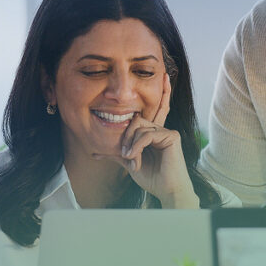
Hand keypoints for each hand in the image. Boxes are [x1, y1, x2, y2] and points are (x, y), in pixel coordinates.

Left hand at [92, 73, 198, 208]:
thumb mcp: (128, 162)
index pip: (155, 108)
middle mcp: (161, 128)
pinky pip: (147, 134)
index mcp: (153, 132)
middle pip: (137, 119)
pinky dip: (137, 145)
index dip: (163, 91)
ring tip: (129, 158)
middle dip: (126, 135)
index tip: (164, 76)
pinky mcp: (171, 136)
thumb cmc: (150, 177)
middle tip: (123, 153)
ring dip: (130, 144)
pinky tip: (134, 156)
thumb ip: (114, 153)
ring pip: (140, 127)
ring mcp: (167, 131)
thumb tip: (94, 152)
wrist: (165, 190)